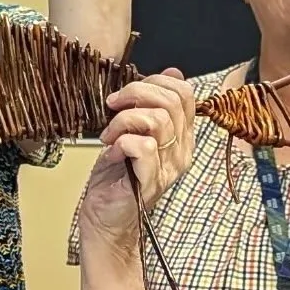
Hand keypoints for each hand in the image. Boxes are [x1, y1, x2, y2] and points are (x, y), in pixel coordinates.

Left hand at [81, 71, 194, 249]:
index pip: (185, 93)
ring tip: (109, 135)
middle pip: (171, 101)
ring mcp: (169, 167)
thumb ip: (150, 104)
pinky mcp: (152, 180)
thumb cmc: (116, 176)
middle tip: (112, 107)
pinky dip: (120, 143)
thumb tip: (172, 72)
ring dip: (123, 120)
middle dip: (135, 94)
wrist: (104, 218)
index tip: (127, 94)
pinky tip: (111, 154)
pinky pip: (142, 146)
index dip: (155, 82)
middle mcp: (181, 150)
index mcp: (181, 135)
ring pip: (157, 121)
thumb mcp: (133, 130)